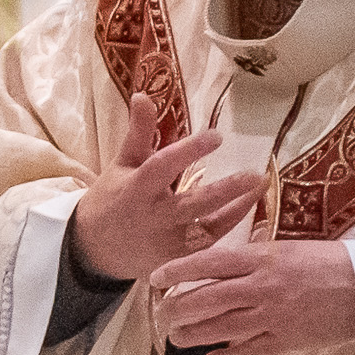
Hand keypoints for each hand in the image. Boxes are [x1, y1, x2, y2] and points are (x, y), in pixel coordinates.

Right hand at [71, 98, 265, 283]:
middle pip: (193, 203)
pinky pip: (210, 242)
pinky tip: (248, 204)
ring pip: (208, 226)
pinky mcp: (177, 260)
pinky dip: (230, 222)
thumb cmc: (112, 199)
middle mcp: (153, 217)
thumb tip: (143, 94)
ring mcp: (167, 242)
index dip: (189, 151)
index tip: (216, 136)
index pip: (163, 167)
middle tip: (255, 173)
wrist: (94, 250)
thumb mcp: (122, 163)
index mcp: (136, 189)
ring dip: (237, 207)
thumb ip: (138, 132)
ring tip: (260, 186)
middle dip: (225, 189)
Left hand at [147, 237, 354, 354]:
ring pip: (222, 328)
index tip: (155, 278)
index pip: (208, 263)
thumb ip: (256, 258)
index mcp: (262, 258)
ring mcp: (274, 316)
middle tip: (160, 315)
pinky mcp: (288, 339)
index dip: (178, 271)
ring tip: (176, 338)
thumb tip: (223, 265)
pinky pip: (250, 352)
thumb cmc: (333, 261)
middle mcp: (262, 287)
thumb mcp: (290, 248)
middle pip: (207, 300)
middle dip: (177, 309)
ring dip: (194, 335)